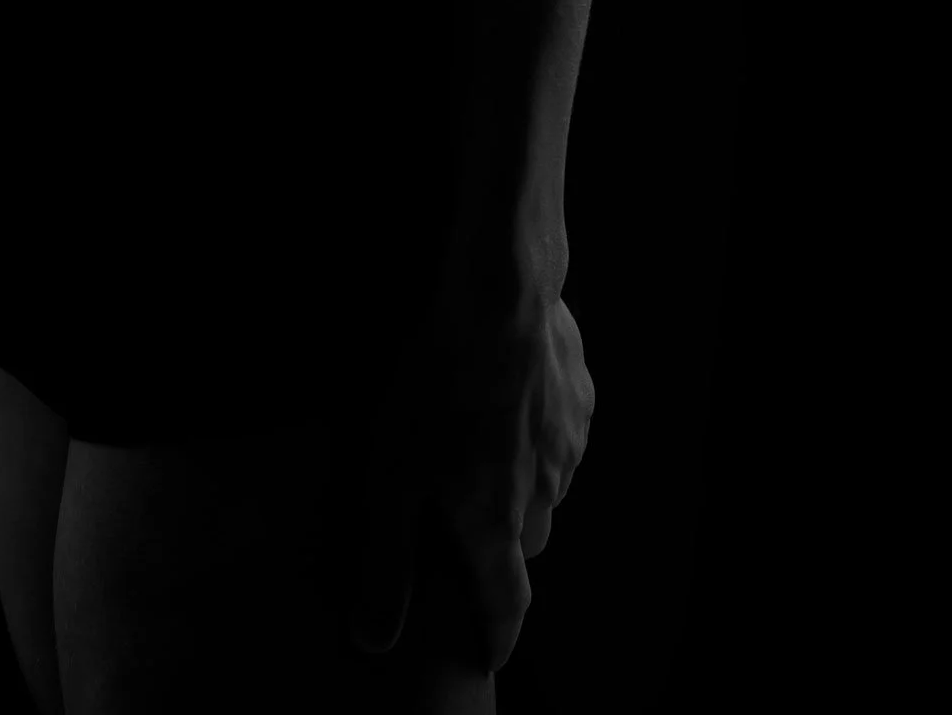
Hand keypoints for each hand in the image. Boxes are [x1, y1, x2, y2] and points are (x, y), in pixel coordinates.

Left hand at [345, 286, 594, 678]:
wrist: (496, 298)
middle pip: (530, 542)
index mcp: (497, 521)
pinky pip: (562, 432)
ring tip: (483, 448)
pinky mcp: (579, 397)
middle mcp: (543, 492)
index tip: (492, 652)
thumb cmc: (433, 386)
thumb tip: (373, 638)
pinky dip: (539, 431)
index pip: (507, 601)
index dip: (498, 633)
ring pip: (548, 485)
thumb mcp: (389, 475)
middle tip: (471, 526)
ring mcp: (567, 443)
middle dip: (505, 545)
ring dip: (522, 482)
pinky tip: (509, 397)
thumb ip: (386, 560)